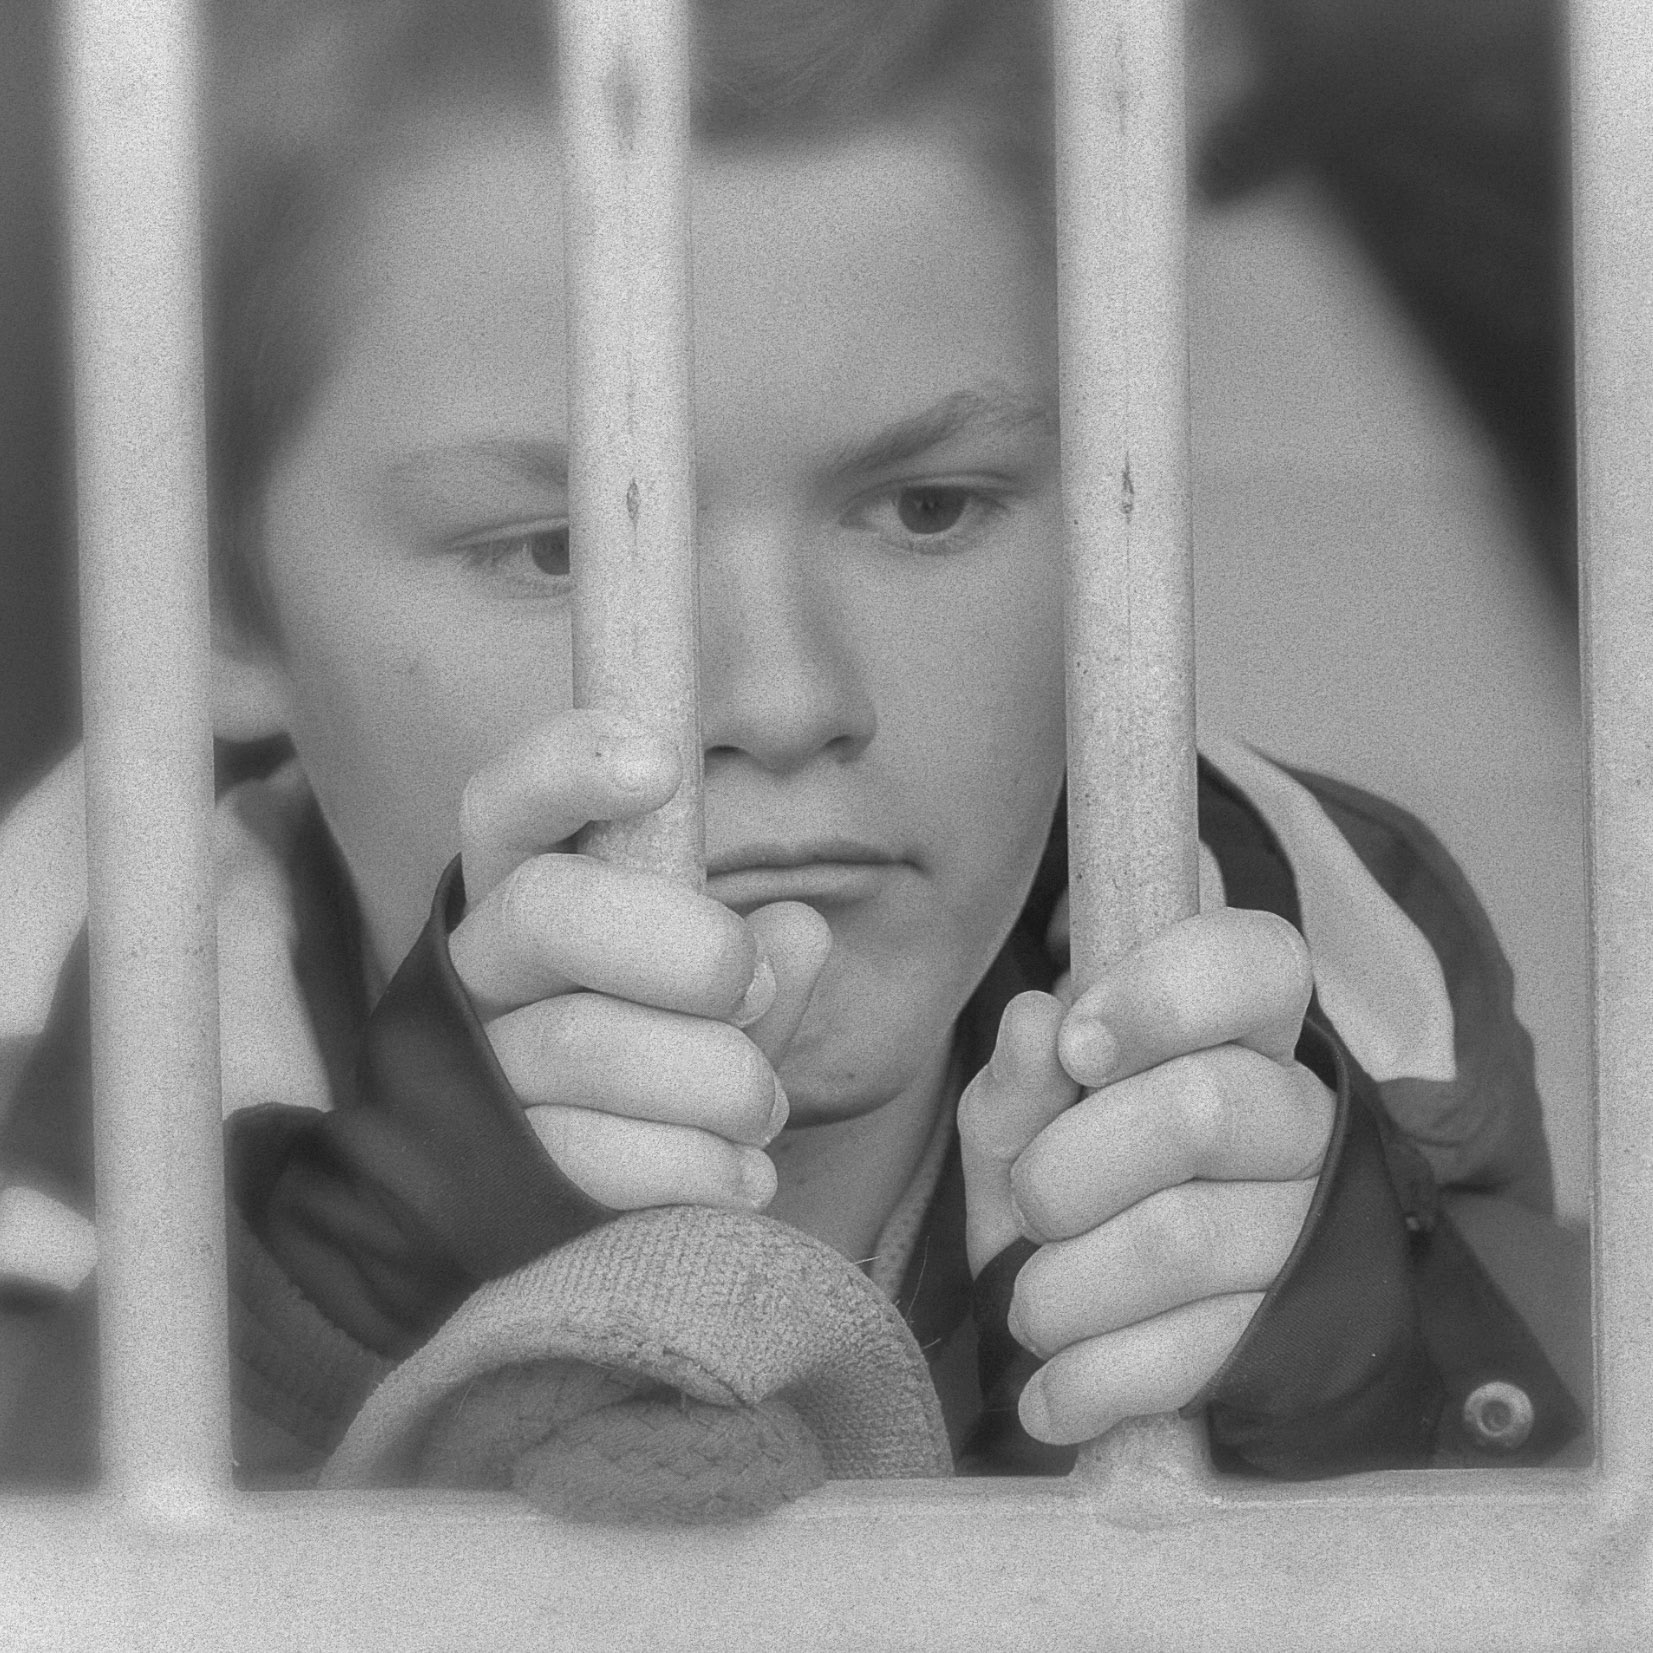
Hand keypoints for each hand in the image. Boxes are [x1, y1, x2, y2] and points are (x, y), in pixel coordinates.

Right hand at [446, 710, 831, 1212]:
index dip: (567, 768)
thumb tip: (800, 930)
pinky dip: (692, 1165)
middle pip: (546, 909)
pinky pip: (587, 1156)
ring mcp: (474, 1074)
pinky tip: (746, 1176)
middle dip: (680, 943)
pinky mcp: (491, 1177)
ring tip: (765, 1107)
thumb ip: (756, 968)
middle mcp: (480, 971)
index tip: (662, 767)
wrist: (588, 1217)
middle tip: (750, 986)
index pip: (509, 806)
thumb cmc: (661, 1074)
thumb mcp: (713, 1009)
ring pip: (582, 1042)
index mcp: (527, 897)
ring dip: (710, 1075)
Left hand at [957, 908, 1333, 1444]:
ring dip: (1065, 1287)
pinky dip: (1094, 1378)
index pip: (1260, 963)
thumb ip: (1018, 1080)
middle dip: (1070, 1167)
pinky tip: (1051, 1395)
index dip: (1166, 996)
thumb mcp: (1020, 1126)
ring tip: (1030, 1307)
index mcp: (1236, 1034)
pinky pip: (1194, 1353)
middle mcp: (1296, 1120)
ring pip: (1184, 1240)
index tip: (1078, 1047)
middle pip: (1204, 1109)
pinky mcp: (1296, 1339)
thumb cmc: (1067, 1190)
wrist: (1104, 1333)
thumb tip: (1035, 1023)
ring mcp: (1308, 1232)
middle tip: (1030, 1204)